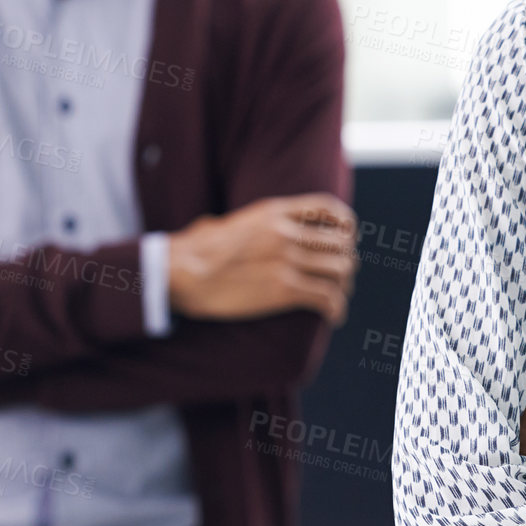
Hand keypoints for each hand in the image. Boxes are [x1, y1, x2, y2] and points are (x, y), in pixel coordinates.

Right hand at [167, 193, 357, 324]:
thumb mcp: (222, 224)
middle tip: (341, 276)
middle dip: (345, 260)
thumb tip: (214, 228)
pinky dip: (336, 308)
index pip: (327, 208)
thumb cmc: (192, 252)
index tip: (346, 237)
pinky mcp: (284, 289)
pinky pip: (327, 297)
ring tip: (338, 297)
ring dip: (343, 286)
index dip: (345, 223)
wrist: (179, 272)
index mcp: (274, 212)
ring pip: (339, 270)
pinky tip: (334, 316)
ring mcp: (287, 260)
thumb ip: (234, 225)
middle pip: (339, 242)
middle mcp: (287, 232)